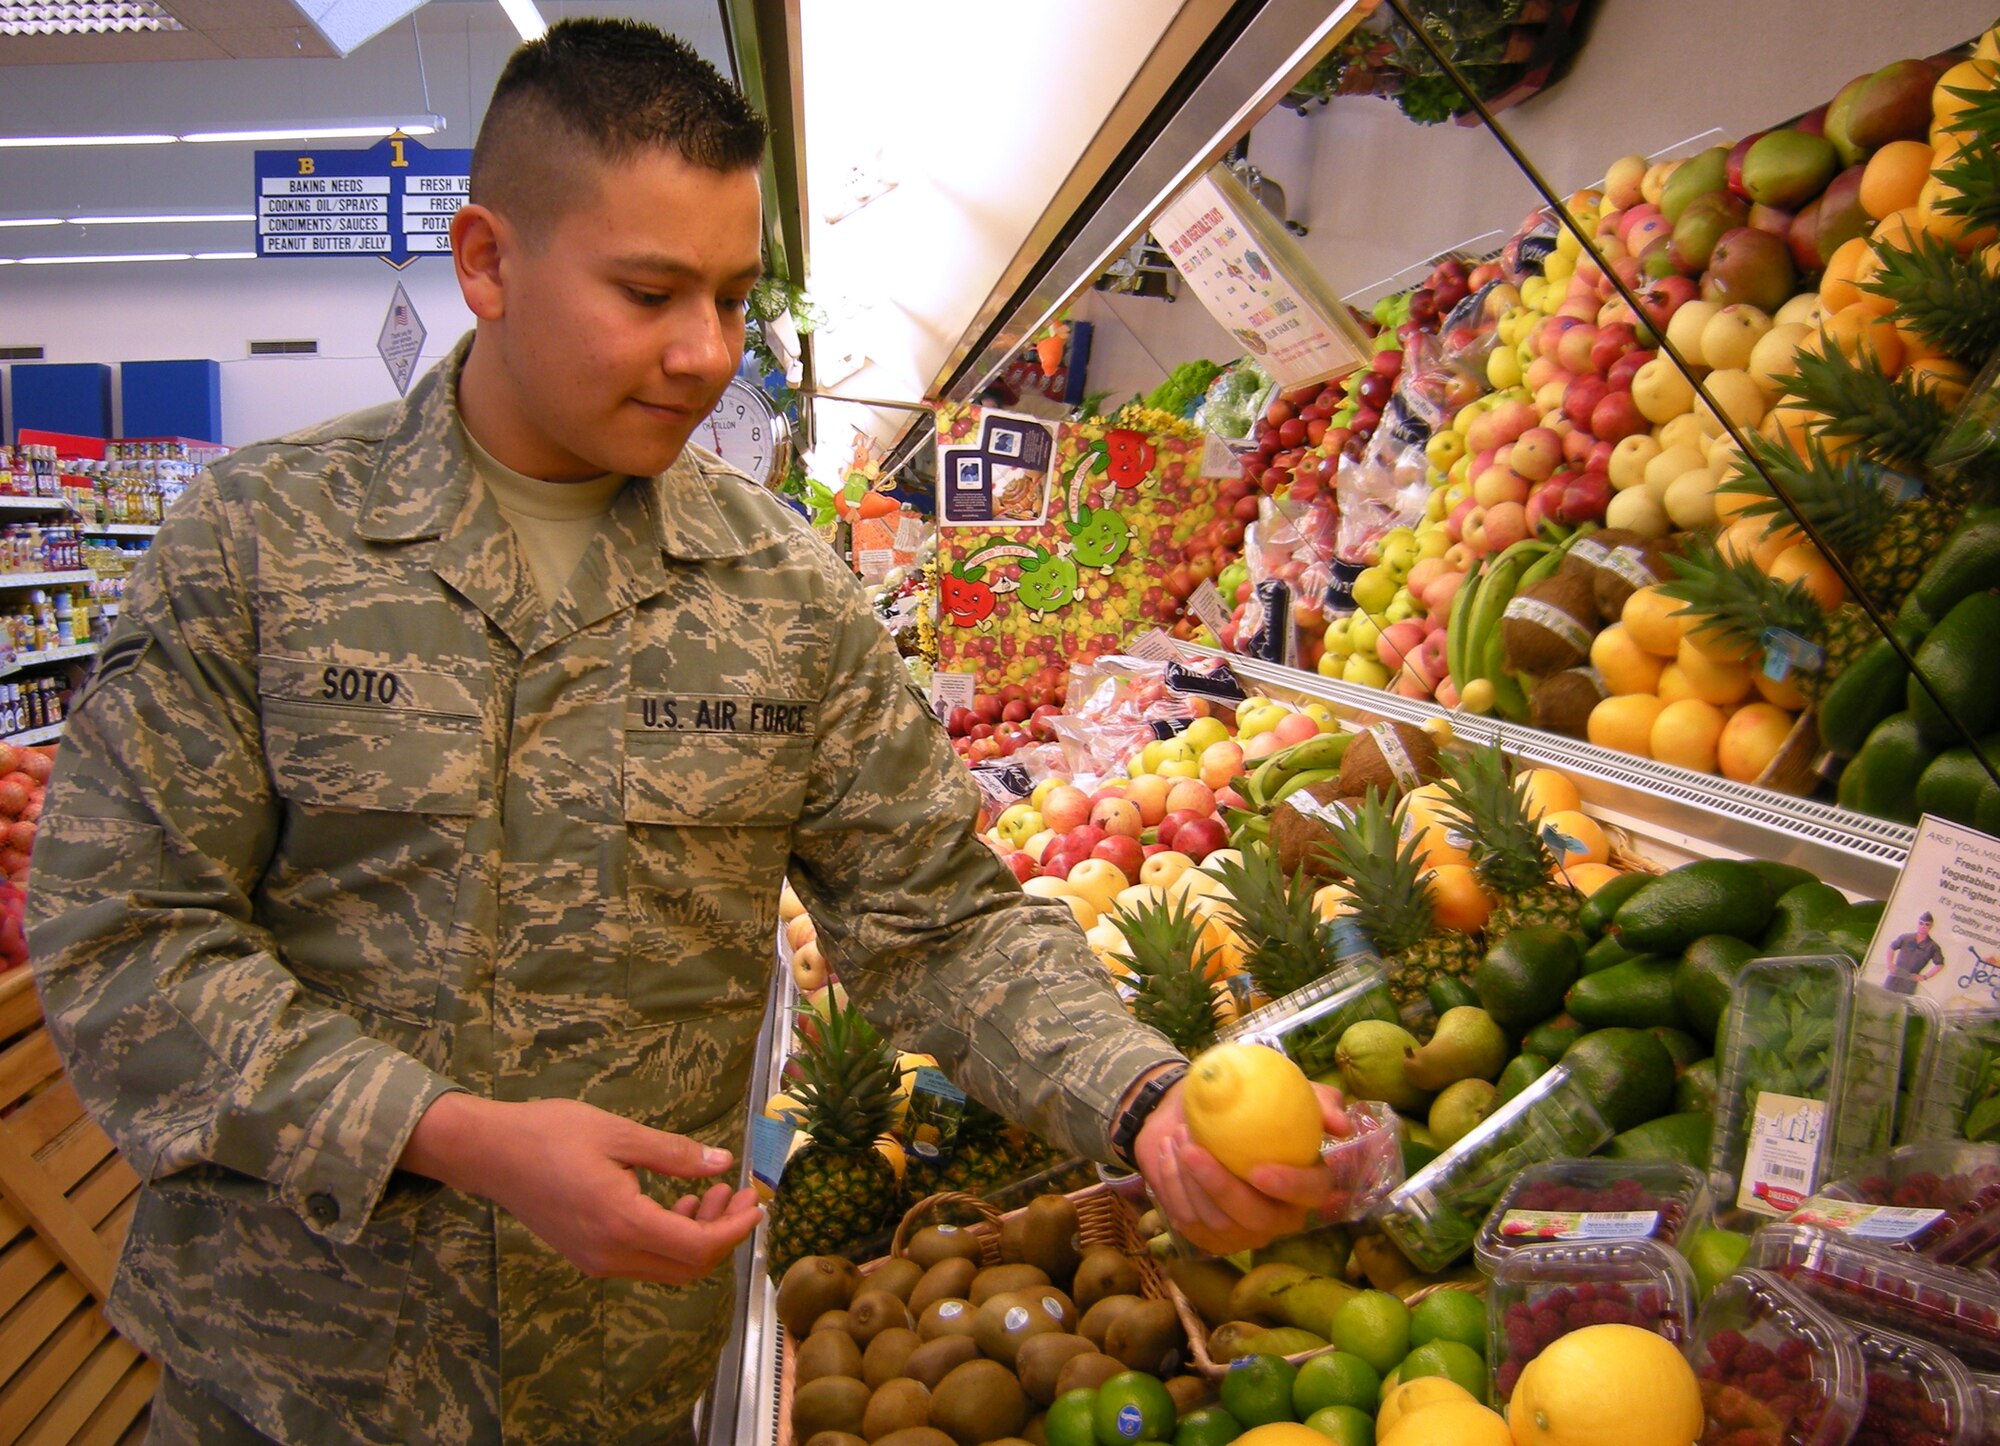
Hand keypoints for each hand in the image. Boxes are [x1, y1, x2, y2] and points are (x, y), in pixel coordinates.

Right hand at [401, 1094, 763, 1284]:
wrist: (490, 1154)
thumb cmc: (550, 1134)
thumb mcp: (619, 1133)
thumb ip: (674, 1154)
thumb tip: (723, 1163)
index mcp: (623, 1224)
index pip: (698, 1247)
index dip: (735, 1229)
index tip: (756, 1201)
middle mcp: (611, 1256)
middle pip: (688, 1266)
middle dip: (723, 1233)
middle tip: (738, 1193)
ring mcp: (597, 1262)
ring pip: (667, 1267)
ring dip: (698, 1236)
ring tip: (710, 1192)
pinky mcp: (588, 1256)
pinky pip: (643, 1260)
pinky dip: (670, 1238)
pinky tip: (677, 1203)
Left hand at [1133, 1080, 1350, 1255]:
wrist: (1195, 1114)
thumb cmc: (1246, 1104)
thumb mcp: (1281, 1090)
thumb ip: (1316, 1101)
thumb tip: (1341, 1126)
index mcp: (1306, 1184)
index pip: (1311, 1193)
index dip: (1290, 1187)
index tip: (1258, 1169)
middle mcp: (1280, 1217)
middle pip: (1259, 1220)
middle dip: (1222, 1187)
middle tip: (1194, 1150)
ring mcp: (1243, 1233)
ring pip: (1218, 1223)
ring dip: (1190, 1180)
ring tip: (1177, 1138)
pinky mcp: (1209, 1238)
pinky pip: (1189, 1223)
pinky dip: (1173, 1186)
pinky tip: (1167, 1151)